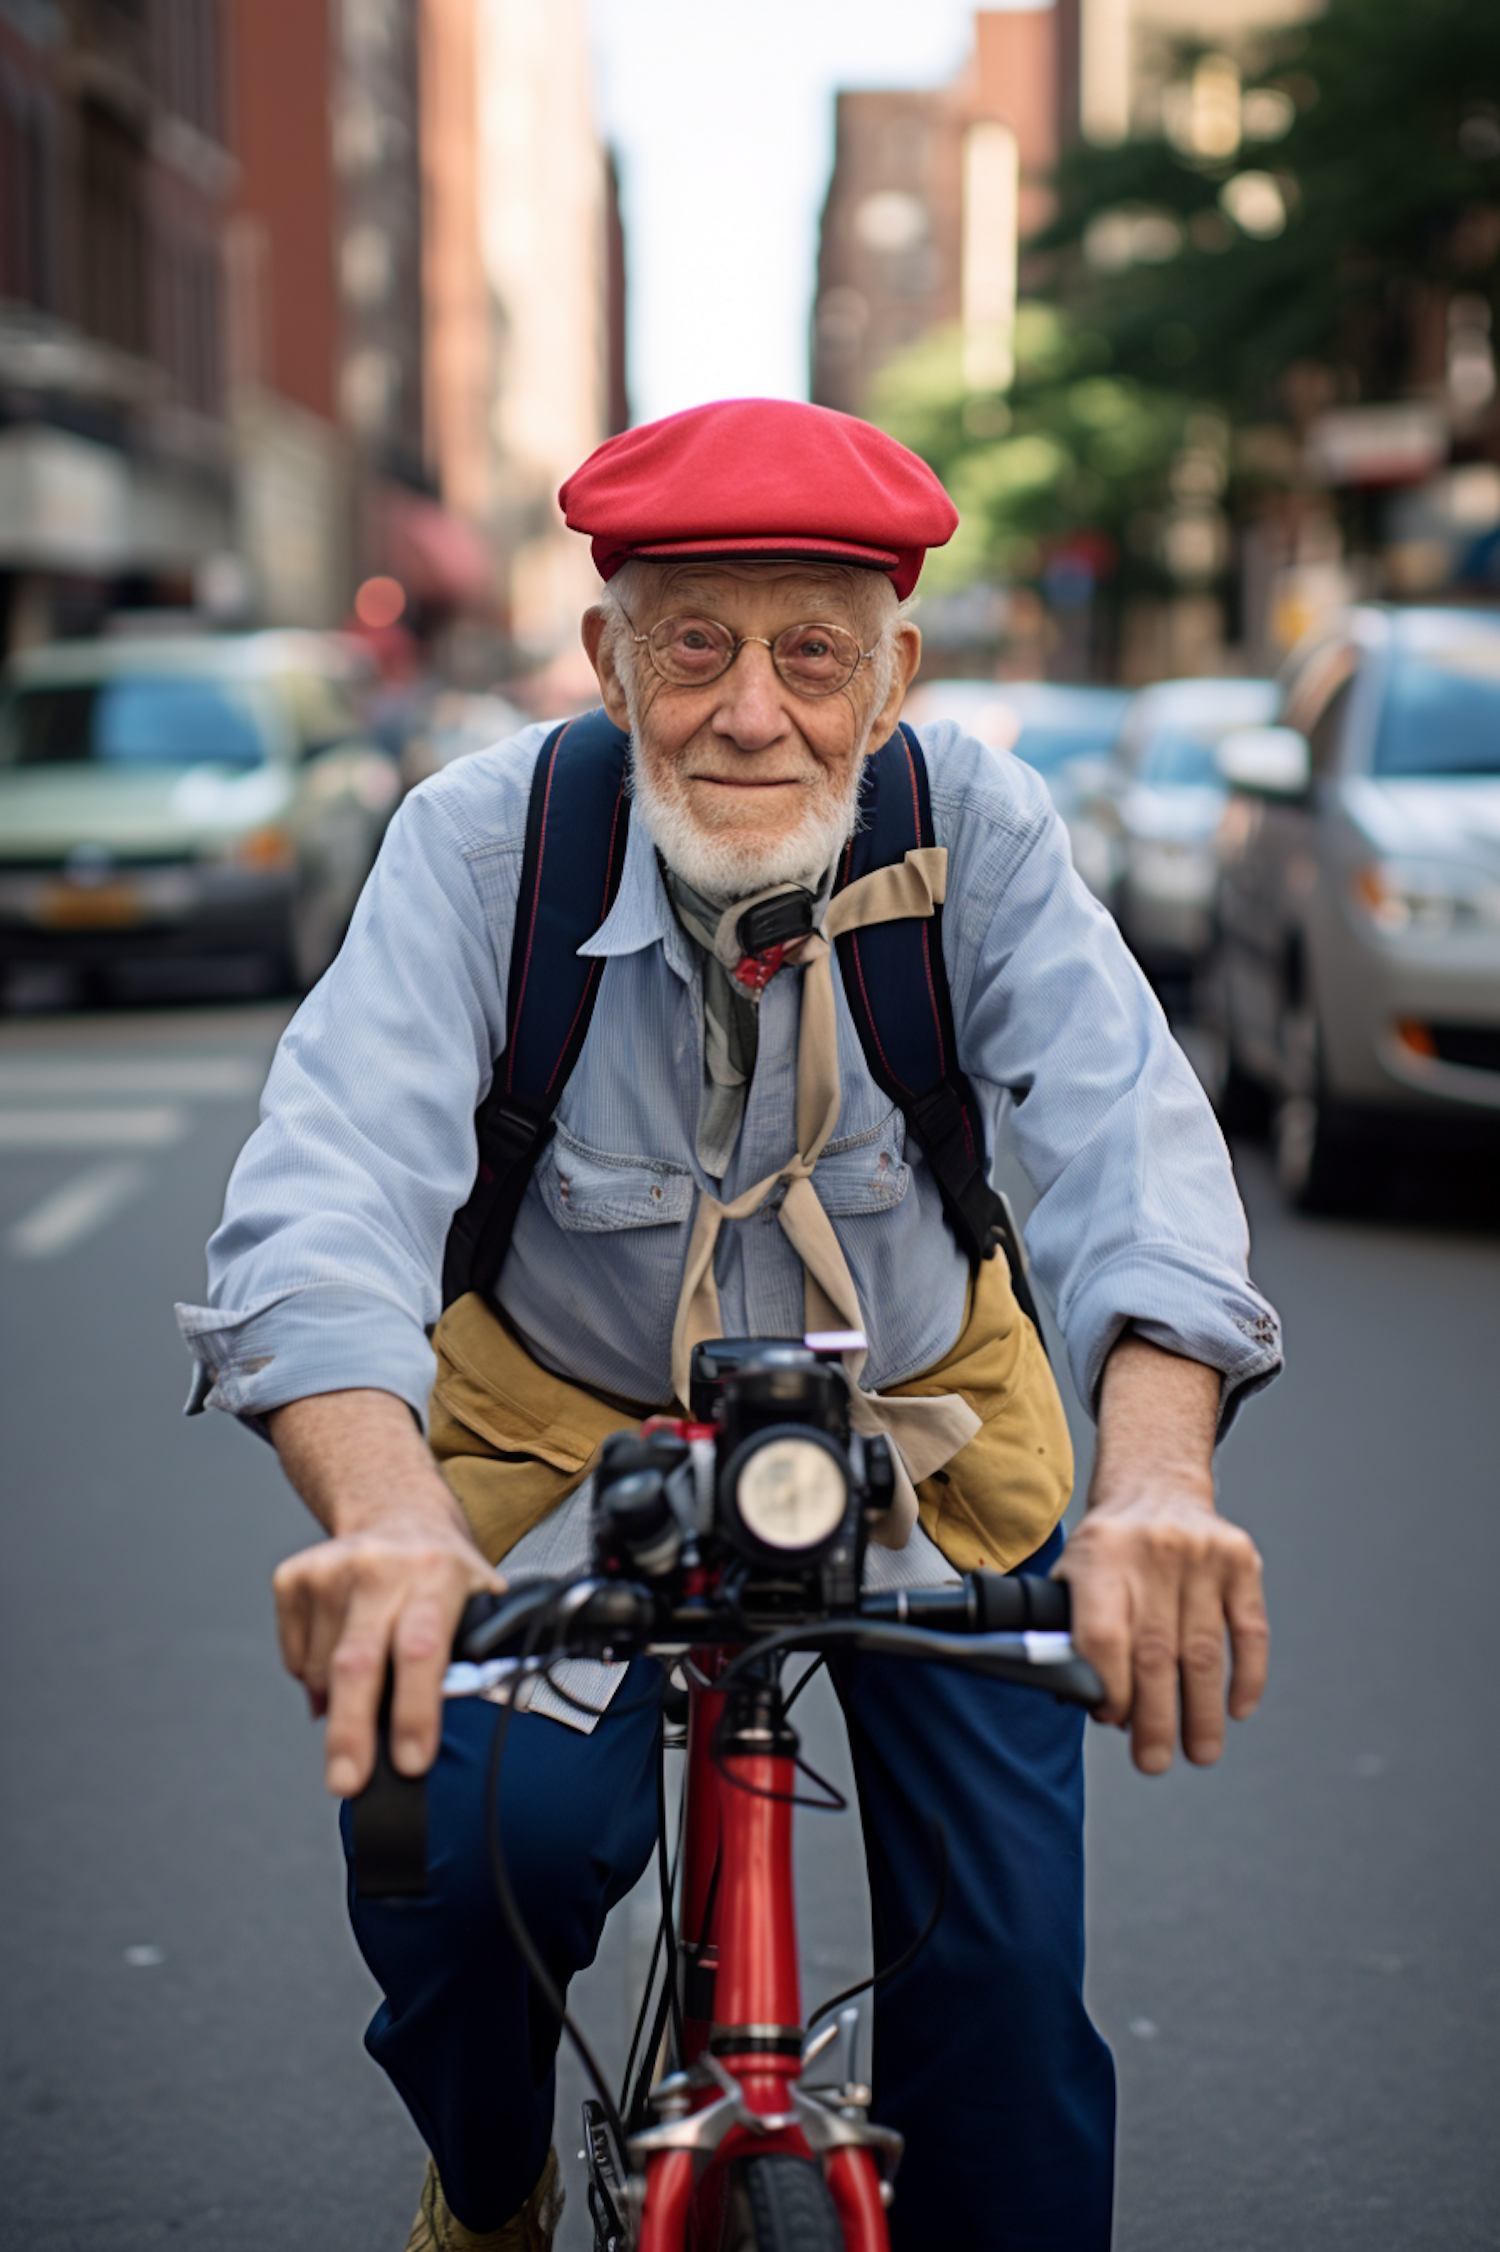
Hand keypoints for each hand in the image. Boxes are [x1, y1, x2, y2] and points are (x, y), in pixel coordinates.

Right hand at [273, 1513, 501, 1796]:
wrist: (397, 1513)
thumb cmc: (441, 1577)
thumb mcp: (478, 1602)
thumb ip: (476, 1657)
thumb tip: (467, 1734)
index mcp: (437, 1574)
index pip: (422, 1649)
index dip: (415, 1710)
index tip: (411, 1763)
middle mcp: (381, 1566)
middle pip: (358, 1663)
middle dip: (351, 1732)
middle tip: (347, 1784)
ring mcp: (331, 1568)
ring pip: (322, 1672)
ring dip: (339, 1704)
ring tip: (367, 1685)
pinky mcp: (293, 1577)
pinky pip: (295, 1659)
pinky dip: (313, 1679)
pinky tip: (340, 1652)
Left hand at [1056, 1487, 1266, 1771]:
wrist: (1154, 1484)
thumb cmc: (1109, 1549)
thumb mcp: (1072, 1574)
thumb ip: (1073, 1633)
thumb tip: (1094, 1704)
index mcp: (1099, 1556)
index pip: (1104, 1636)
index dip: (1110, 1689)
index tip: (1114, 1721)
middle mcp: (1151, 1551)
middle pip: (1156, 1653)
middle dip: (1156, 1719)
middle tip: (1155, 1760)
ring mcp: (1201, 1554)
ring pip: (1203, 1651)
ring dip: (1202, 1712)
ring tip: (1200, 1751)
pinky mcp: (1241, 1561)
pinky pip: (1250, 1631)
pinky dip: (1247, 1677)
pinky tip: (1236, 1708)